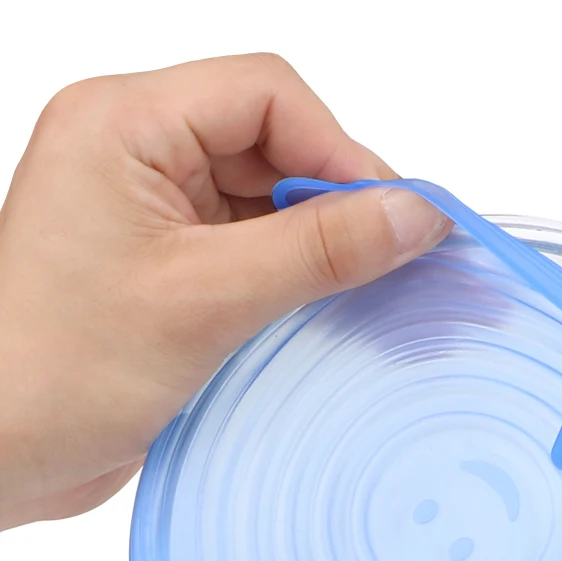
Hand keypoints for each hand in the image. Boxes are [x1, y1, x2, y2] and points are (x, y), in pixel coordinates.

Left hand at [0, 54, 448, 528]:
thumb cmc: (57, 373)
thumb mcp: (206, 300)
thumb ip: (319, 249)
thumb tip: (415, 214)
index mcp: (123, 126)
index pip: (266, 97)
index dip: (341, 150)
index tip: (398, 218)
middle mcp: (137, 153)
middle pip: (273, 142)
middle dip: (334, 199)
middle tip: (388, 260)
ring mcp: (153, 210)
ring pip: (269, 198)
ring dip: (318, 242)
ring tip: (356, 293)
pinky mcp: (168, 263)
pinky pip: (252, 245)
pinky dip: (294, 275)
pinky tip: (319, 311)